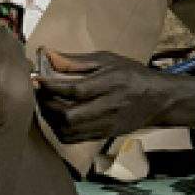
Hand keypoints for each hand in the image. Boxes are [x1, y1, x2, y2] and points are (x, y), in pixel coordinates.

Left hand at [36, 51, 194, 142]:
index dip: (50, 87)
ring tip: (47, 105)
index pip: (74, 89)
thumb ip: (76, 61)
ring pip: (69, 130)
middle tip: (39, 95)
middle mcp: (108, 106)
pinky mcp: (104, 135)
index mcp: (110, 83)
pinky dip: (60, 130)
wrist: (159, 100)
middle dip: (47, 106)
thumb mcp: (107, 60)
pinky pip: (75, 138)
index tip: (35, 80)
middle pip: (68, 115)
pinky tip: (58, 117)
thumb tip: (48, 55)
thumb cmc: (132, 75)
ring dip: (51, 119)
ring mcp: (106, 124)